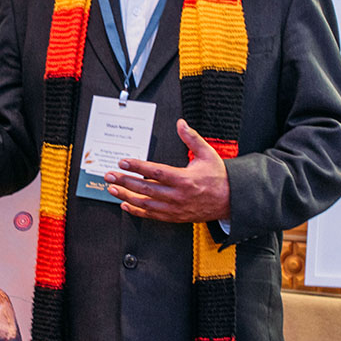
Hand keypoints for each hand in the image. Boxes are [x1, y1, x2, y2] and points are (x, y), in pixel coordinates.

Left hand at [105, 119, 230, 222]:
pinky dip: (137, 211)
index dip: (137, 166)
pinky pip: (152, 216)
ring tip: (112, 189)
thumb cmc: (218, 177)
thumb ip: (192, 138)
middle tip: (109, 175)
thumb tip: (181, 123)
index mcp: (184, 179)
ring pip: (145, 204)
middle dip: (124, 181)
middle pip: (145, 189)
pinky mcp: (174, 217)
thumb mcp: (207, 154)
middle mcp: (177, 196)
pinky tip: (125, 205)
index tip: (123, 161)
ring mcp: (175, 208)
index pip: (155, 172)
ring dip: (126, 197)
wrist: (230, 200)